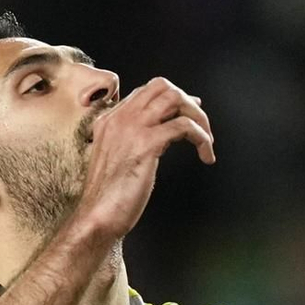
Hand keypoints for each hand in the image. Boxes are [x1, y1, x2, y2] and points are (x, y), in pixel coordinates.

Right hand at [73, 77, 214, 244]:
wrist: (97, 217)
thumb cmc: (107, 199)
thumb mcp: (115, 161)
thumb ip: (132, 142)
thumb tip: (163, 133)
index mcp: (109, 121)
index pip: (145, 93)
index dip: (171, 99)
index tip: (189, 112)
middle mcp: (120, 118)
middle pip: (161, 86)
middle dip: (187, 101)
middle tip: (199, 124)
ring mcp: (132, 128)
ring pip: (175, 99)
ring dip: (197, 116)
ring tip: (206, 138)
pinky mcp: (147, 144)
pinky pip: (184, 125)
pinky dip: (201, 137)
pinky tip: (205, 154)